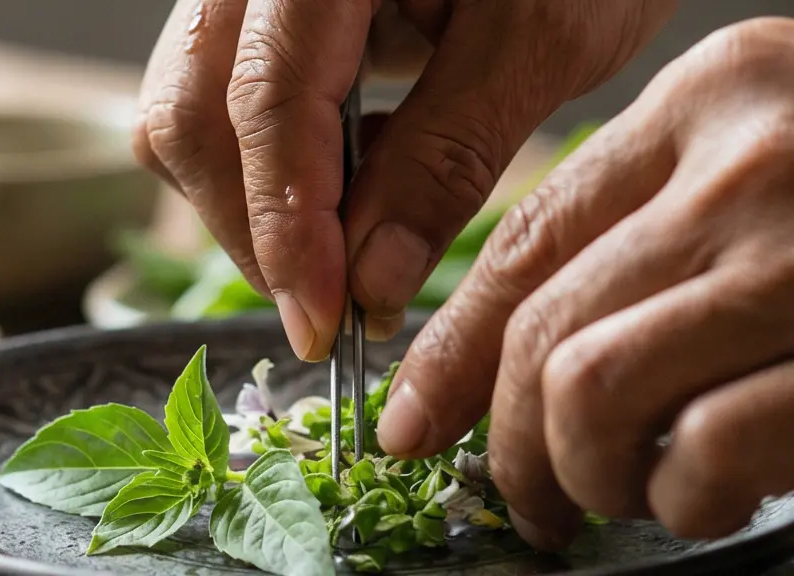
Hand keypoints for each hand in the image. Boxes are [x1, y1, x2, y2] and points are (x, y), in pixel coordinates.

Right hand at [134, 0, 676, 360]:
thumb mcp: (538, 41)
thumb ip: (447, 157)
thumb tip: (371, 282)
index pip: (268, 103)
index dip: (288, 230)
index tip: (323, 327)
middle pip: (192, 115)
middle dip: (254, 231)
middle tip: (329, 311)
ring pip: (188, 115)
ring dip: (251, 207)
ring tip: (336, 256)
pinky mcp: (258, 21)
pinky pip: (215, 103)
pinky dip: (264, 170)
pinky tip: (338, 194)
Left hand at [378, 17, 793, 549]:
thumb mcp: (757, 169)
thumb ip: (645, 232)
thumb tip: (510, 353)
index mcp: (710, 98)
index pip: (520, 241)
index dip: (447, 349)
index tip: (412, 421)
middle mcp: (754, 160)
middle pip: (542, 331)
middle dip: (508, 442)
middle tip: (527, 496)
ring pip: (592, 392)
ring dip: (586, 475)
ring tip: (622, 495)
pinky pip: (704, 452)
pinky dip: (683, 499)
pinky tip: (704, 497)